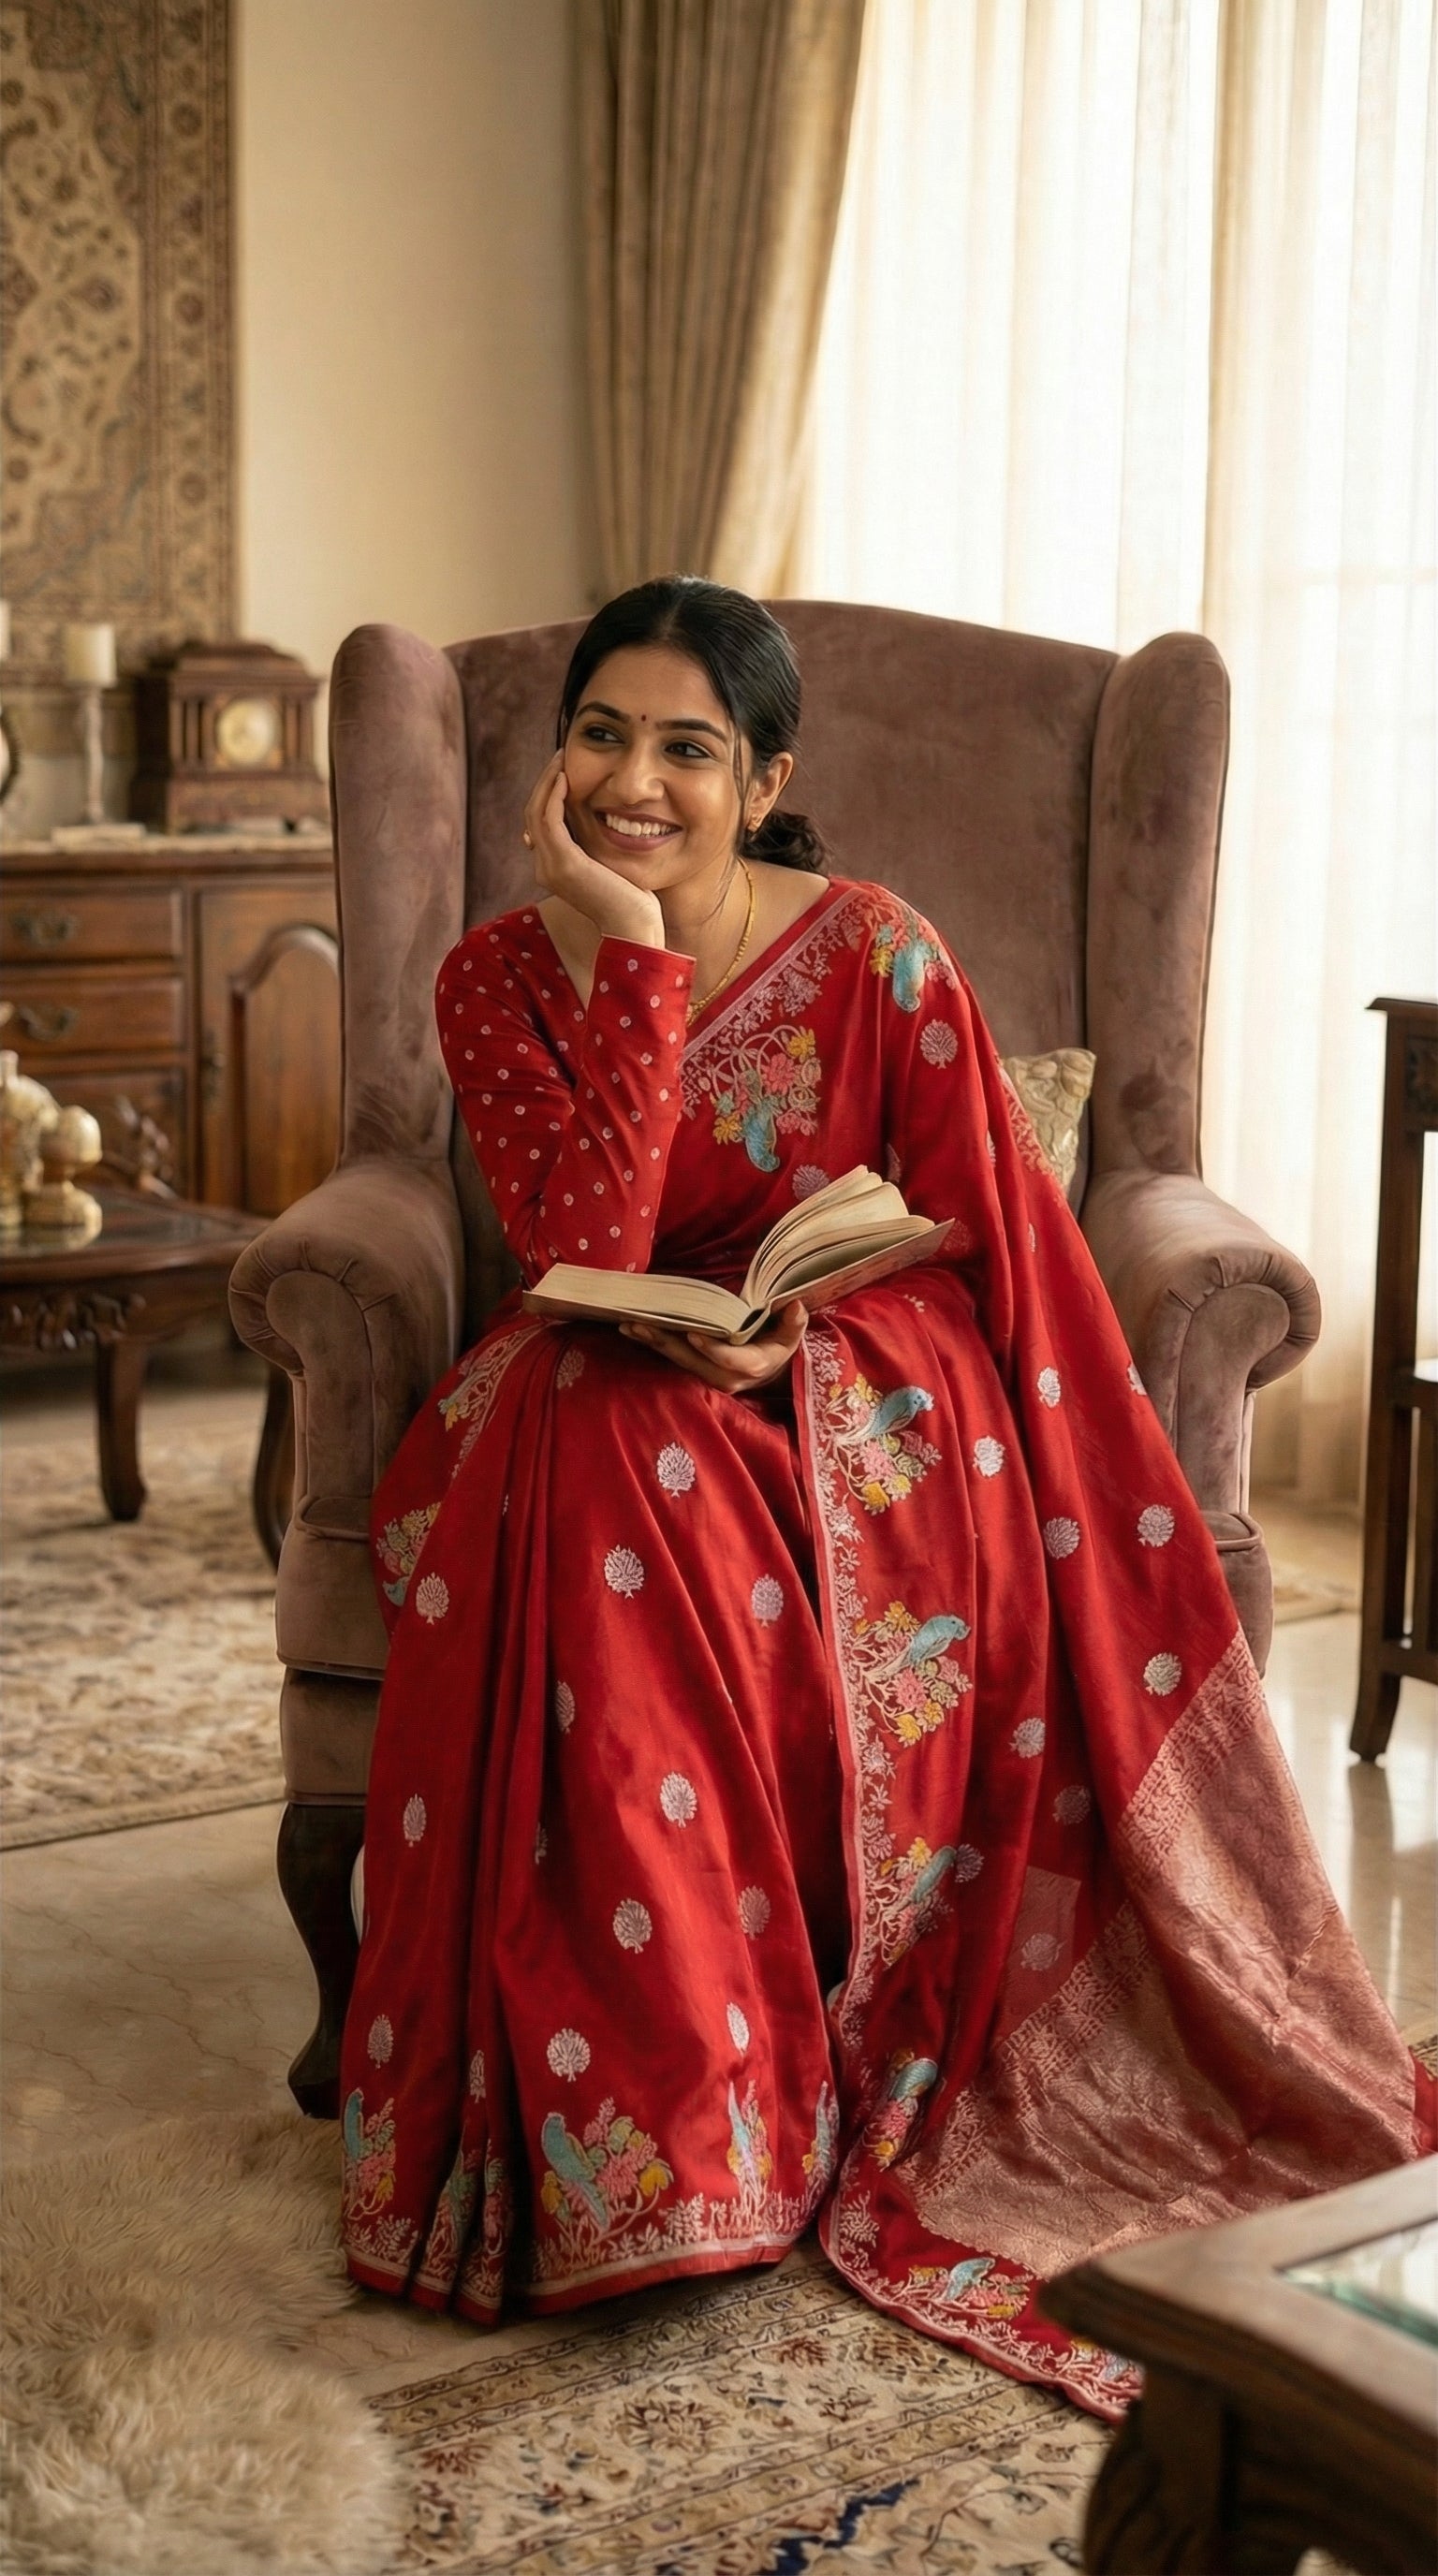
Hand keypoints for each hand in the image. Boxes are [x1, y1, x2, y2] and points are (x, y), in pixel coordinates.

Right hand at [523, 752, 663, 948]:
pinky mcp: (563, 863)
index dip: (548, 794)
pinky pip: (548, 820)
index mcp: (553, 869)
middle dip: (545, 782)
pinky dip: (553, 796)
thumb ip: (597, 846)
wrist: (634, 927)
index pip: (540, 824)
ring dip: (547, 782)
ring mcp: (550, 867)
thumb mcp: (610, 866)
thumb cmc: (633, 900)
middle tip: (560, 756)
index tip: (563, 770)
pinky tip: (566, 778)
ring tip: (561, 758)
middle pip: (532, 814)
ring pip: (535, 813)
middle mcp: (545, 868)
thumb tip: (600, 821)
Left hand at [618, 1300, 807, 1394]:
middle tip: (641, 1324)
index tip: (693, 1333)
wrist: (771, 1369)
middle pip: (694, 1361)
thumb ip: (794, 1323)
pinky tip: (632, 1329)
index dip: (713, 1349)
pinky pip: (673, 1359)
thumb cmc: (780, 1343)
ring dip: (653, 1343)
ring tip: (628, 1325)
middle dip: (667, 1342)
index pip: (732, 1361)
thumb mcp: (792, 1335)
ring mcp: (709, 1377)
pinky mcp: (697, 1371)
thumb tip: (795, 1306)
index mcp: (754, 1365)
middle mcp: (728, 1378)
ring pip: (678, 1360)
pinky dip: (654, 1344)